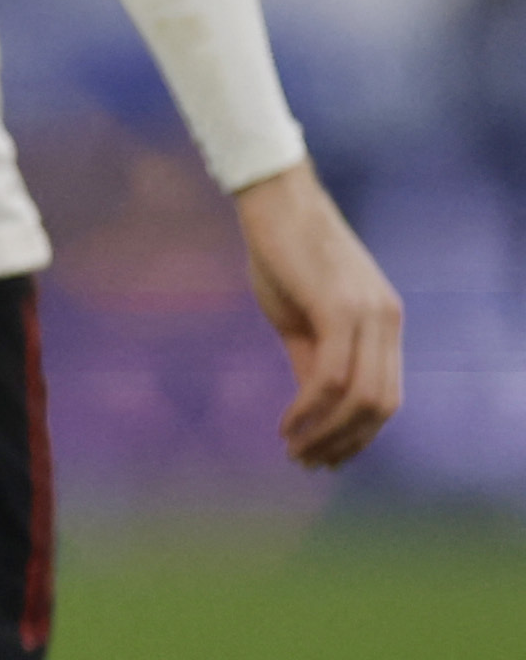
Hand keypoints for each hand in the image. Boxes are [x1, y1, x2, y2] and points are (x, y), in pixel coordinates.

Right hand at [235, 162, 400, 467]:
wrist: (273, 198)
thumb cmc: (281, 252)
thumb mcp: (299, 315)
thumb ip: (312, 358)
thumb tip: (315, 408)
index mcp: (384, 322)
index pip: (386, 396)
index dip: (359, 435)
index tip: (324, 456)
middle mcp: (387, 321)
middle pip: (382, 407)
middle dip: (346, 444)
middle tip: (307, 462)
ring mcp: (368, 314)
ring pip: (362, 399)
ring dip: (328, 434)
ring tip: (295, 449)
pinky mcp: (339, 308)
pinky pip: (331, 377)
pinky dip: (309, 409)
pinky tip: (287, 423)